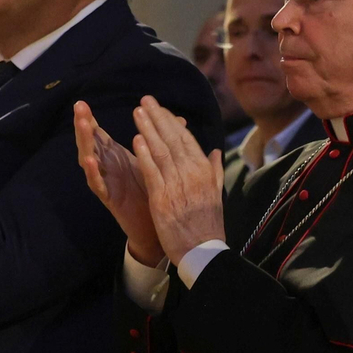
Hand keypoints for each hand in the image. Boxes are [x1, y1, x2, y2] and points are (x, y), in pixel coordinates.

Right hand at [74, 101, 162, 265]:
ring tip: (83, 126)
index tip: (82, 102)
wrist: (156, 227)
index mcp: (117, 158)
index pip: (100, 135)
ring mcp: (106, 182)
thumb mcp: (157, 163)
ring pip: (89, 160)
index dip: (91, 120)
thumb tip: (179, 120)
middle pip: (91, 143)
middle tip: (78, 106)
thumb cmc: (154, 192)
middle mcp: (108, 168)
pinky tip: (90, 160)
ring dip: (85, 142)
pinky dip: (93, 172)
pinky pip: (98, 184)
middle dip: (84, 125)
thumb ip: (165, 141)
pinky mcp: (109, 198)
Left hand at [129, 96, 225, 264]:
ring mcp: (177, 185)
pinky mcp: (163, 198)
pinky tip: (136, 139)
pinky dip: (145, 154)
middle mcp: (192, 173)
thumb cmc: (209, 225)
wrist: (204, 251)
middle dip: (158, 118)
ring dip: (148, 129)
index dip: (172, 123)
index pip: (186, 140)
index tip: (160, 109)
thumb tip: (214, 152)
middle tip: (146, 101)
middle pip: (173, 140)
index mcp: (204, 171)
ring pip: (161, 151)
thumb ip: (213, 170)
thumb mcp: (216, 194)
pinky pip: (152, 171)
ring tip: (138, 112)